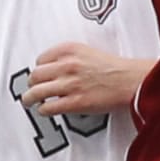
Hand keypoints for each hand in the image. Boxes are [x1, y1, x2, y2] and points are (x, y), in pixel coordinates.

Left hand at [22, 43, 149, 116]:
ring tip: (29, 101)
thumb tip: (55, 69)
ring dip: (29, 99)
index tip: (41, 75)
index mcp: (69, 50)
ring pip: (36, 92)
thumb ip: (70, 58)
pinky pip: (48, 107)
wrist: (130, 80)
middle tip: (31, 89)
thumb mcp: (88, 52)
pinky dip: (43, 110)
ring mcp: (69, 84)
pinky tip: (45, 110)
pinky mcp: (74, 102)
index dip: (39, 69)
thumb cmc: (114, 69)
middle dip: (31, 84)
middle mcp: (66, 65)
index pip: (41, 59)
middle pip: (35, 75)